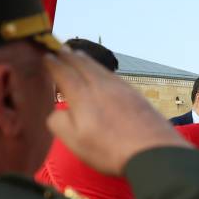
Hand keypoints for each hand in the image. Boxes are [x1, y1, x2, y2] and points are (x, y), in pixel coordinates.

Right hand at [44, 47, 188, 174]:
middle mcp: (101, 86)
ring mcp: (121, 88)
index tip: (46, 56)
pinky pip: (114, 76)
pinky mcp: (136, 95)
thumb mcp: (74, 140)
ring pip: (100, 68)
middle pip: (82, 65)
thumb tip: (58, 110)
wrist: (153, 151)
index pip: (64, 73)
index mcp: (82, 95)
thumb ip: (59, 121)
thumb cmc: (109, 149)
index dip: (53, 64)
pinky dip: (103, 70)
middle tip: (61, 48)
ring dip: (86, 60)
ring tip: (79, 55)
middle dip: (69, 56)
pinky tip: (104, 74)